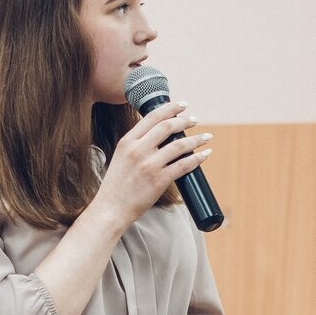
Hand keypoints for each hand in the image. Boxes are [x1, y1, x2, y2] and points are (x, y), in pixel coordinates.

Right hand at [93, 101, 211, 225]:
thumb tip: (159, 135)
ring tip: (205, 137)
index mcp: (127, 141)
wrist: (110, 209)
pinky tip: (204, 155)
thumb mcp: (121, 157)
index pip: (152, 117)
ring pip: (180, 145)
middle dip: (185, 121)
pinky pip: (184, 165)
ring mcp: (149, 165)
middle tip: (194, 120)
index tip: (182, 105)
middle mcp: (138, 150)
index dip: (170, 108)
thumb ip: (136, 144)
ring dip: (196, 139)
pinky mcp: (159, 180)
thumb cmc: (116, 186)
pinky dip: (197, 158)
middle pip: (168, 126)